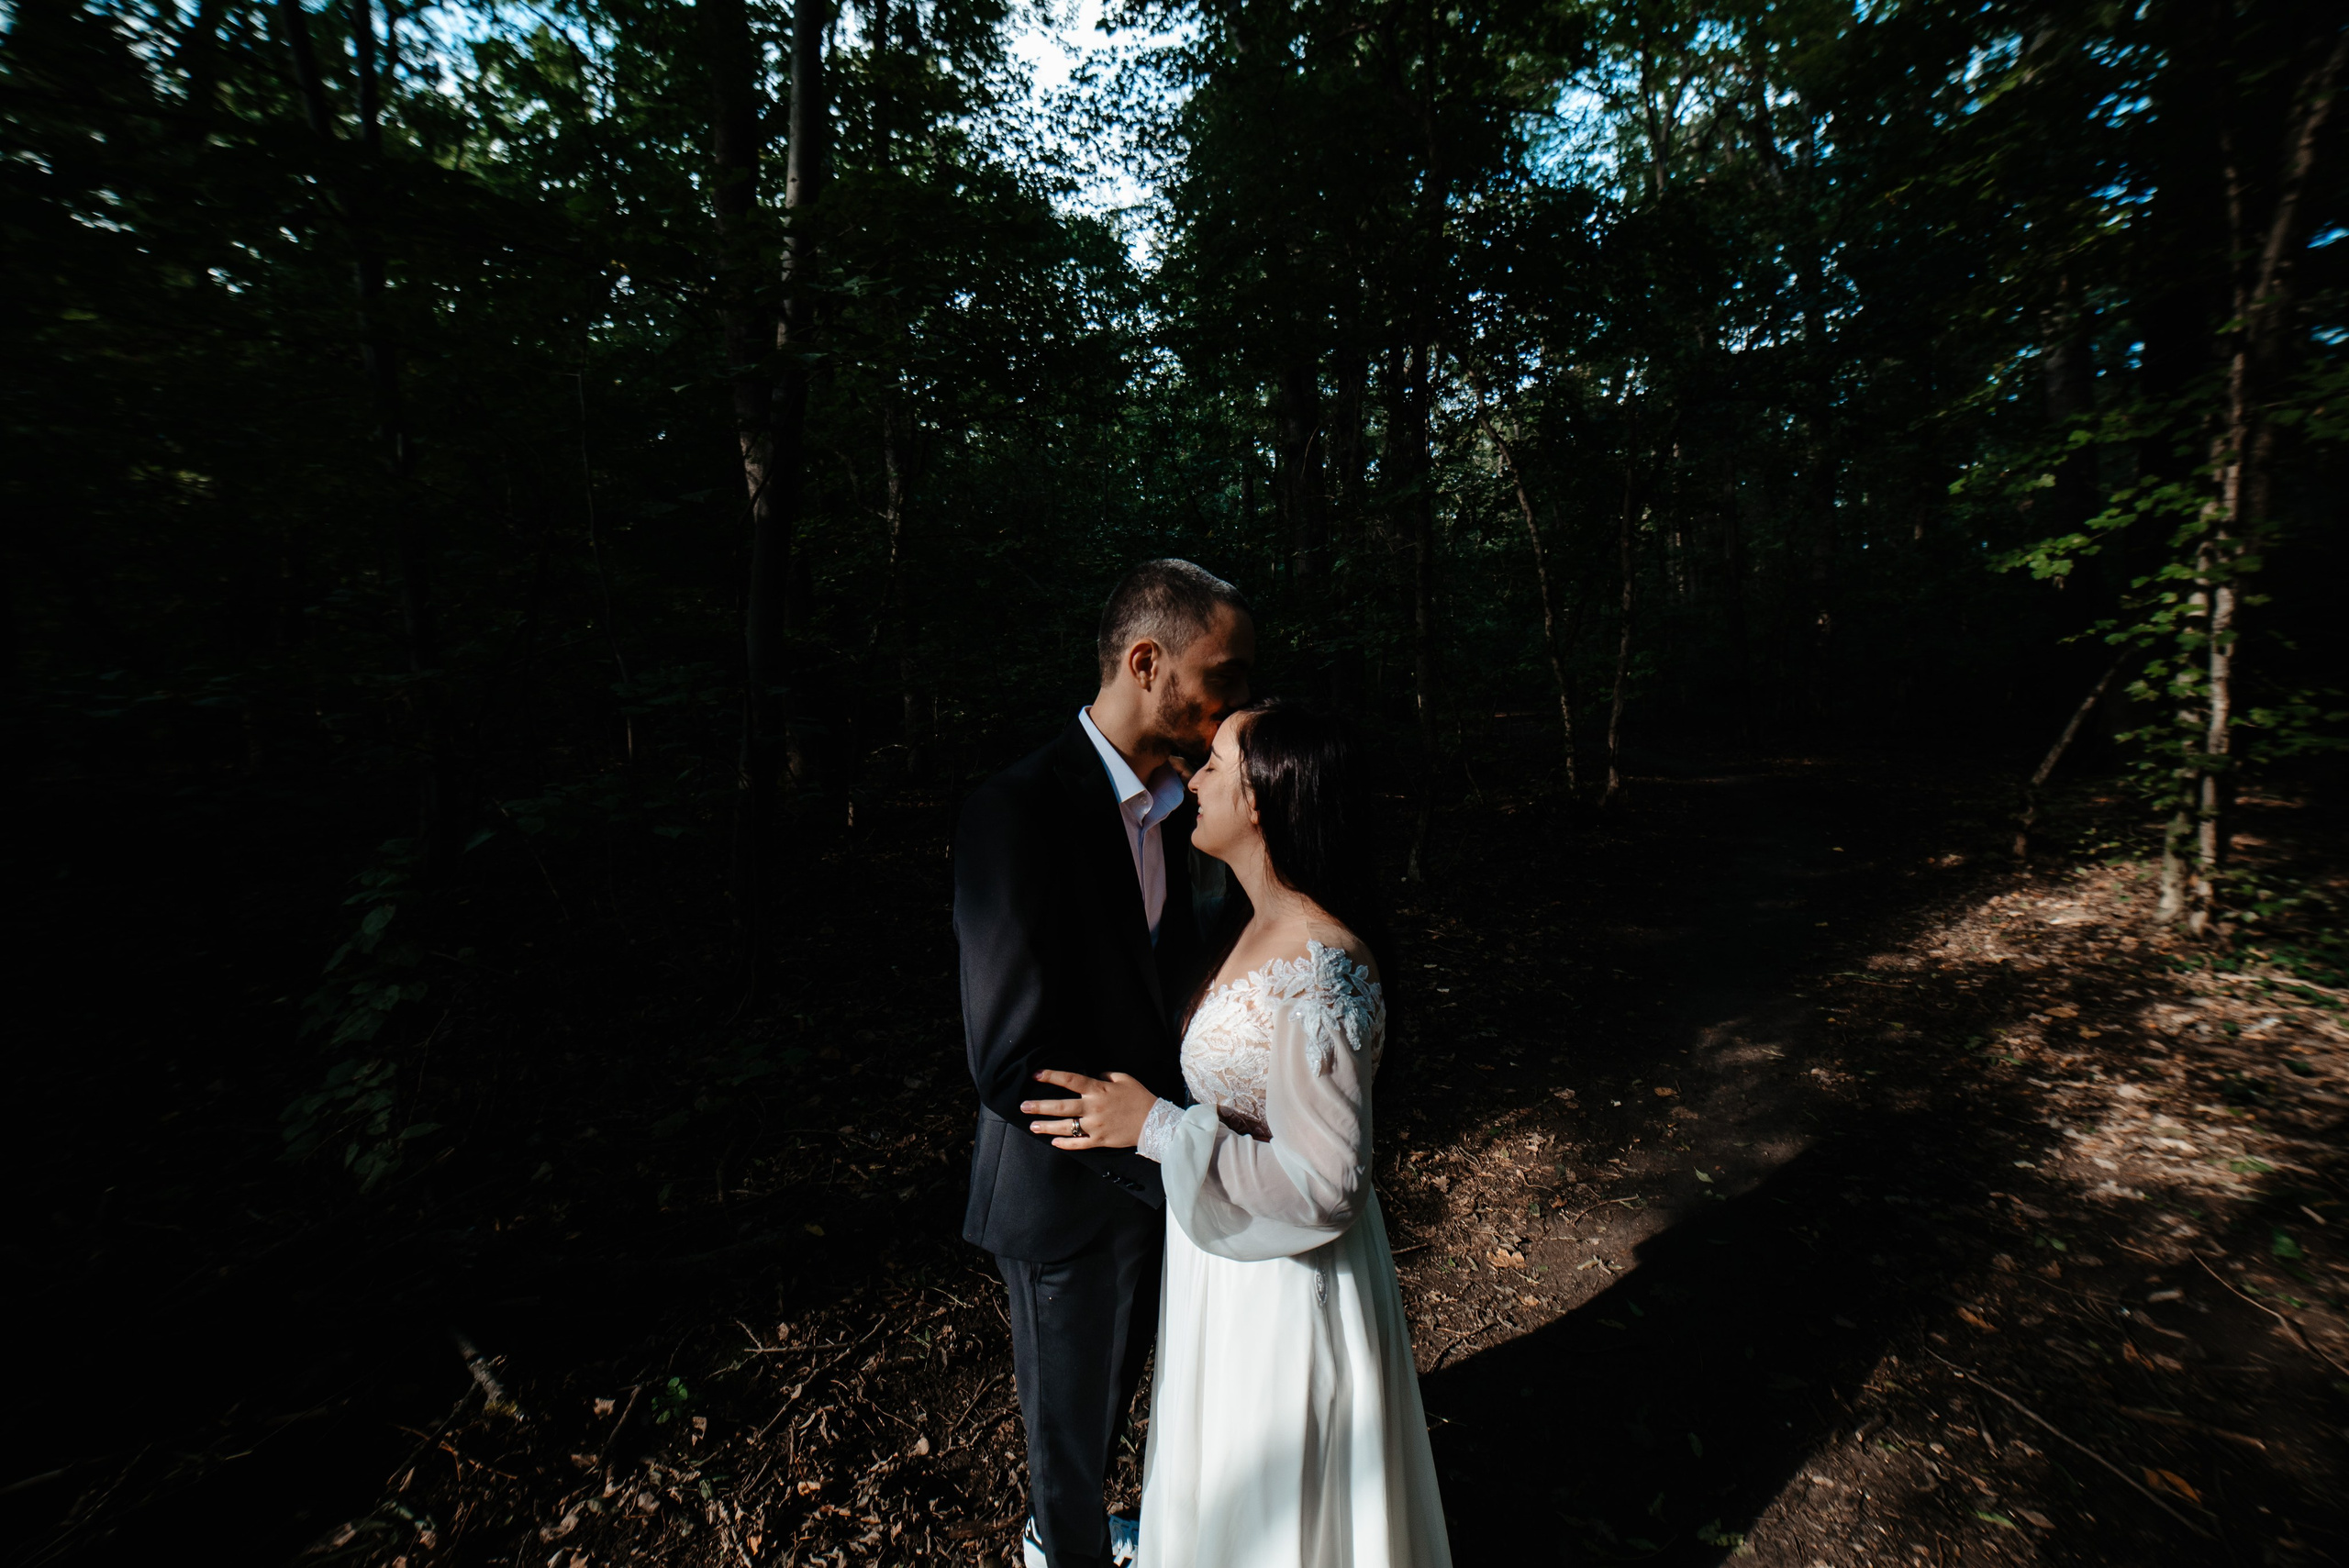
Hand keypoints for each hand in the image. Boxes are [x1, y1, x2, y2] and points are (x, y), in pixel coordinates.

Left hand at [1021, 1069, 1156, 1149]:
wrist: (1155, 1122)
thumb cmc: (1140, 1097)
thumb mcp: (1124, 1078)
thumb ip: (1106, 1075)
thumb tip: (1093, 1074)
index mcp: (1098, 1090)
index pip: (1070, 1080)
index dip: (1052, 1076)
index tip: (1036, 1075)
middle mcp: (1093, 1108)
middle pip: (1061, 1106)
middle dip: (1039, 1107)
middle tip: (1023, 1107)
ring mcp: (1095, 1126)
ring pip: (1065, 1127)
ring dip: (1047, 1127)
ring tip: (1032, 1126)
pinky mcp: (1100, 1141)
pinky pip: (1079, 1144)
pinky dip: (1065, 1144)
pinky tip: (1054, 1142)